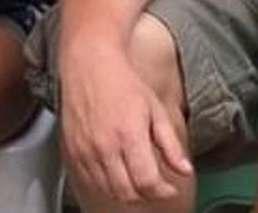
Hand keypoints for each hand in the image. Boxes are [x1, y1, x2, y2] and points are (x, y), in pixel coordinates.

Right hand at [59, 42, 191, 203]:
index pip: (146, 182)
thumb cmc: (122, 81)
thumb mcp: (155, 109)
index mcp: (128, 135)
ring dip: (126, 192)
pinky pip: (89, 181)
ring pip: (108, 190)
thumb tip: (184, 168)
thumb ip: (171, 144)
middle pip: (127, 192)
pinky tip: (116, 173)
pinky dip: (105, 185)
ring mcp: (85, 151)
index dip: (162, 191)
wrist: (90, 62)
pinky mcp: (72, 151)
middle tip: (155, 186)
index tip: (169, 189)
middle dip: (145, 194)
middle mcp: (104, 146)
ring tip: (136, 179)